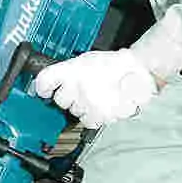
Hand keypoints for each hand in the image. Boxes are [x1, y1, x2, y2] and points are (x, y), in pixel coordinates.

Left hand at [35, 49, 158, 128]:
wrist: (139, 71)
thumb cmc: (113, 65)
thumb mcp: (84, 61)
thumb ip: (65, 73)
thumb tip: (47, 86)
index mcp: (72, 70)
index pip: (45, 82)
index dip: (42, 88)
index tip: (44, 91)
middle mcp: (76, 86)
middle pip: (60, 99)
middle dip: (69, 96)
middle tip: (84, 88)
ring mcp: (86, 103)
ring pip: (74, 111)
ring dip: (82, 105)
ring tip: (98, 94)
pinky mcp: (97, 116)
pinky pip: (86, 121)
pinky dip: (92, 116)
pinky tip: (101, 105)